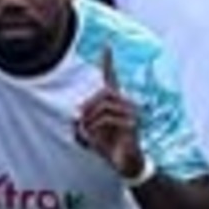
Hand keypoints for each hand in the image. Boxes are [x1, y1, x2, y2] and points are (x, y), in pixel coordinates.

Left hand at [75, 46, 143, 180]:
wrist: (125, 164)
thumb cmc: (109, 147)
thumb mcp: (89, 135)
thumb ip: (80, 124)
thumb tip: (75, 118)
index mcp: (115, 102)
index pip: (111, 77)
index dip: (108, 61)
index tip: (107, 44)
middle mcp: (126, 104)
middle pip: (104, 91)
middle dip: (88, 104)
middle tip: (79, 118)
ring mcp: (131, 113)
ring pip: (105, 104)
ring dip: (90, 116)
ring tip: (85, 129)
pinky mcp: (132, 125)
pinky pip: (109, 118)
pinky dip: (95, 126)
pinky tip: (92, 135)